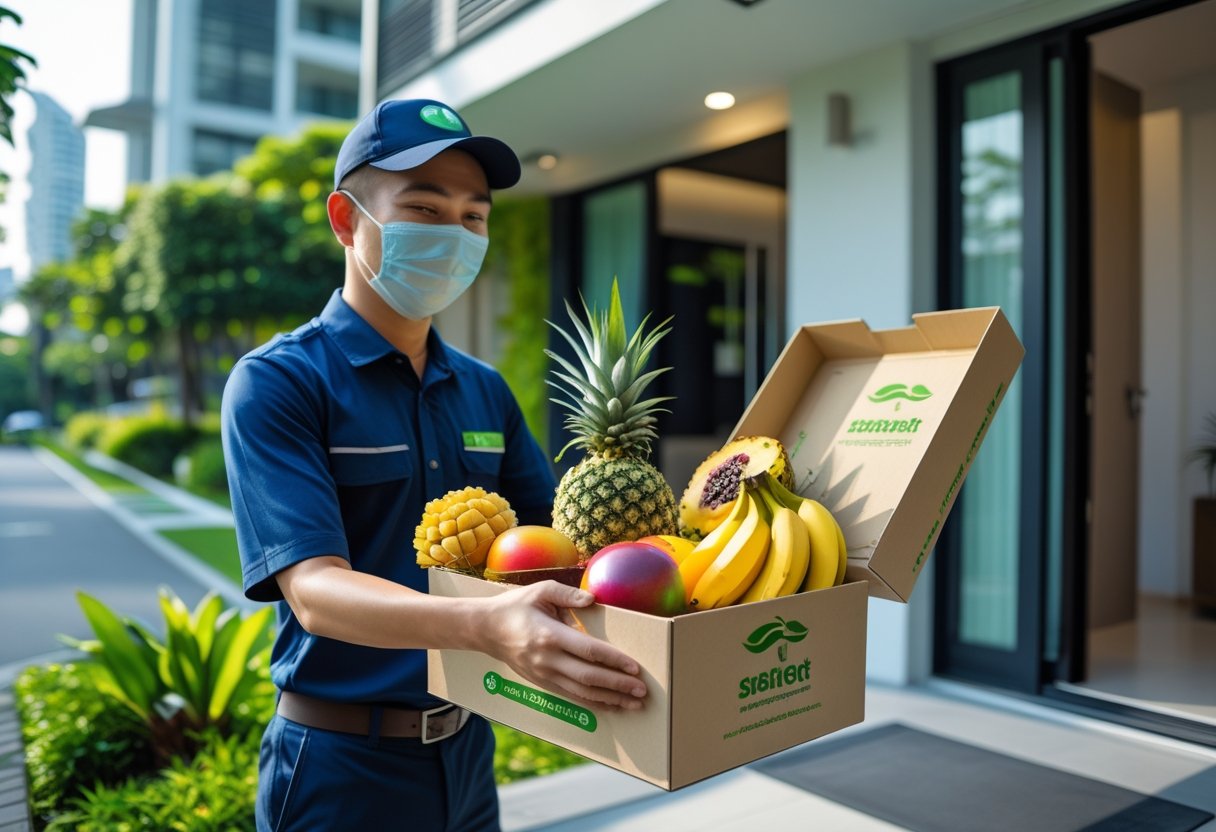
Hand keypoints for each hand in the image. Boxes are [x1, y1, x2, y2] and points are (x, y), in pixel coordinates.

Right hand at [477, 581, 647, 711]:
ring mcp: (544, 675)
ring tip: (634, 703)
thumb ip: (568, 595)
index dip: (613, 660)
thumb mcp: (540, 591)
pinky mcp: (543, 683)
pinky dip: (594, 703)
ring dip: (610, 699)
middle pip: (589, 677)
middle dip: (618, 685)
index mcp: (549, 635)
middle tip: (642, 690)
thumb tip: (592, 599)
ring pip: (582, 692)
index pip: (588, 651)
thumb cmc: (516, 606)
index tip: (634, 667)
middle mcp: (547, 659)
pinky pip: (572, 697)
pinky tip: (612, 705)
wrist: (486, 629)